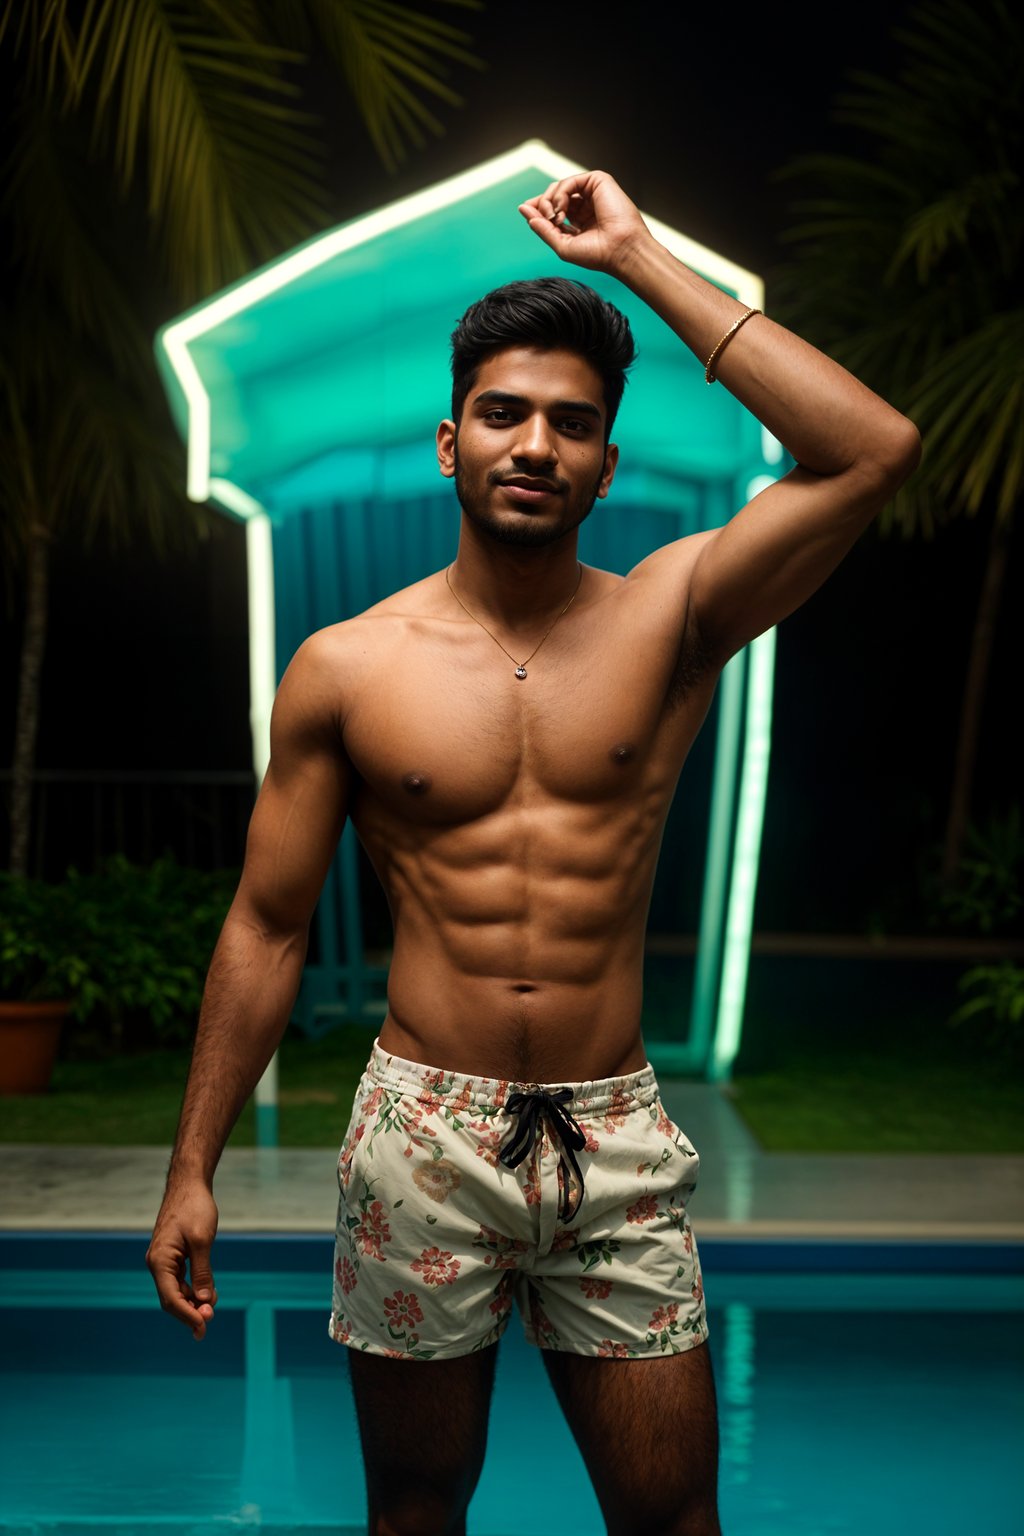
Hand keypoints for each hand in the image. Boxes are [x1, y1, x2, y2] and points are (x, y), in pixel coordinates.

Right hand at [146, 1180, 219, 1340]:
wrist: (189, 1184)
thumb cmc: (195, 1208)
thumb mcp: (202, 1240)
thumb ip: (203, 1272)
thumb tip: (205, 1301)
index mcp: (159, 1260)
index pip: (170, 1298)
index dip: (187, 1315)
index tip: (204, 1326)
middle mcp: (157, 1263)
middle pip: (171, 1299)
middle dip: (189, 1313)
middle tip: (207, 1327)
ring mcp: (164, 1260)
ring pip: (176, 1291)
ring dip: (192, 1303)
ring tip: (211, 1309)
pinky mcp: (172, 1256)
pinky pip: (180, 1280)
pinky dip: (193, 1290)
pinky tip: (207, 1294)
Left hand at [518, 171, 650, 274]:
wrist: (621, 250)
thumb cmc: (598, 254)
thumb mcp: (562, 245)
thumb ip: (543, 229)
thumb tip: (524, 210)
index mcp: (579, 221)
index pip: (553, 209)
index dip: (537, 209)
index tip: (524, 210)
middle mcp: (585, 206)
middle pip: (552, 196)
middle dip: (542, 205)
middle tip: (547, 219)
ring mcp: (592, 193)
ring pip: (558, 187)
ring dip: (549, 200)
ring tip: (555, 217)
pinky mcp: (598, 182)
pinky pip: (569, 180)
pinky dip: (560, 193)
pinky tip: (561, 208)